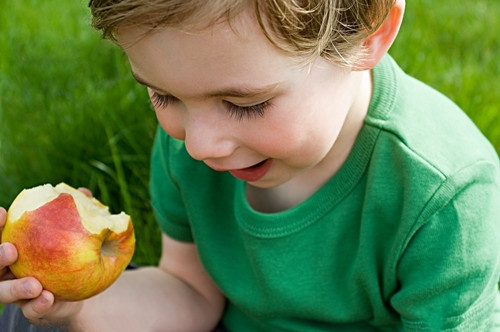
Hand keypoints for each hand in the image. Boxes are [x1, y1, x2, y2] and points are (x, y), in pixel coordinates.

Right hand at [0, 205, 81, 324]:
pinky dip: (37, 305)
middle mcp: (7, 269)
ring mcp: (16, 291)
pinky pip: (30, 310)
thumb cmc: (72, 252)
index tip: (2, 213)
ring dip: (15, 288)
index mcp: (14, 246)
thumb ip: (78, 212)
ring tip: (35, 285)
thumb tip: (85, 192)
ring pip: (2, 292)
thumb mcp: (76, 233)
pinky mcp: (31, 309)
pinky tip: (48, 297)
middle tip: (11, 250)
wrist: (82, 288)